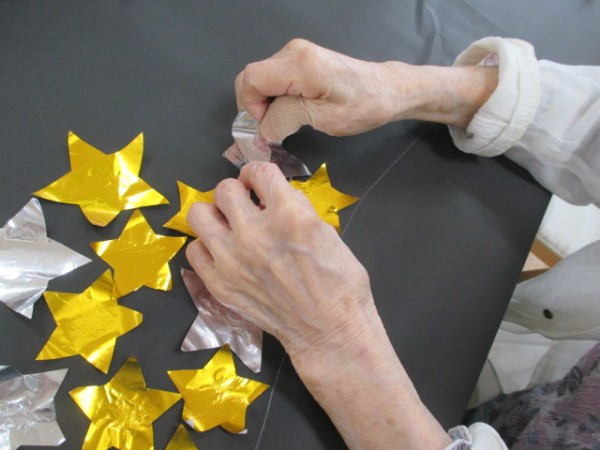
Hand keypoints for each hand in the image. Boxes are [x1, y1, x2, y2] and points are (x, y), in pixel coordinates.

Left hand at [185, 161, 373, 359]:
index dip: (259, 174)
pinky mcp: (219, 284)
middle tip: (247, 205)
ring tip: (230, 225)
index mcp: (289, 215)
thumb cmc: (339, 283)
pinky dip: (208, 247)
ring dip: (216, 215)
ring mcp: (232, 260)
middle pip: (224, 189)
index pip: (258, 171)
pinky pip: (195, 250)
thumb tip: (269, 197)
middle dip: (238, 192)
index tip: (259, 183)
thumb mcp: (326, 231)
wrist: (328, 330)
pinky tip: (224, 252)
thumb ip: (294, 208)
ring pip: (200, 214)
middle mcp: (255, 233)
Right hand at [235, 39, 416, 139]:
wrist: (386, 90)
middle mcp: (294, 52)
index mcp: (300, 64)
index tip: (268, 126)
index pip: (250, 79)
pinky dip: (274, 98)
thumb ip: (285, 120)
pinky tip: (292, 110)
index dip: (251, 107)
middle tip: (275, 128)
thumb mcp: (322, 119)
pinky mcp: (300, 58)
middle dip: (255, 107)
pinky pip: (272, 78)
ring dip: (266, 104)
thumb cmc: (362, 106)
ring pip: (260, 79)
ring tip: (288, 120)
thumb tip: (260, 131)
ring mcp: (296, 53)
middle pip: (251, 78)